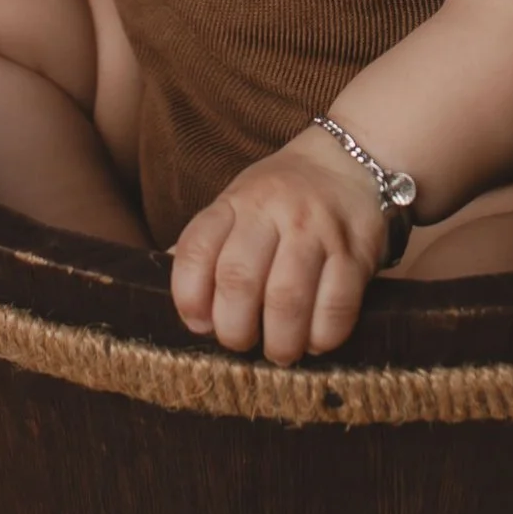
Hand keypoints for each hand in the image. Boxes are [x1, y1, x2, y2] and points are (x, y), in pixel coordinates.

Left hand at [170, 129, 391, 363]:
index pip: (195, 250)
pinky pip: (336, 305)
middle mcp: (273, 210)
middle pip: (238, 280)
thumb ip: (205, 244)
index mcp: (235, 202)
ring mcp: (317, 229)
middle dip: (234, 329)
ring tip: (279, 351)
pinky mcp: (356, 250)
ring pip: (286, 299)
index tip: (199, 323)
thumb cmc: (283, 197)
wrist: (353, 162)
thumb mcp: (237, 205)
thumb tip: (156, 287)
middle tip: (243, 343)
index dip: (187, 298)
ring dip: (279, 342)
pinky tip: (316, 339)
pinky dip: (323, 336)